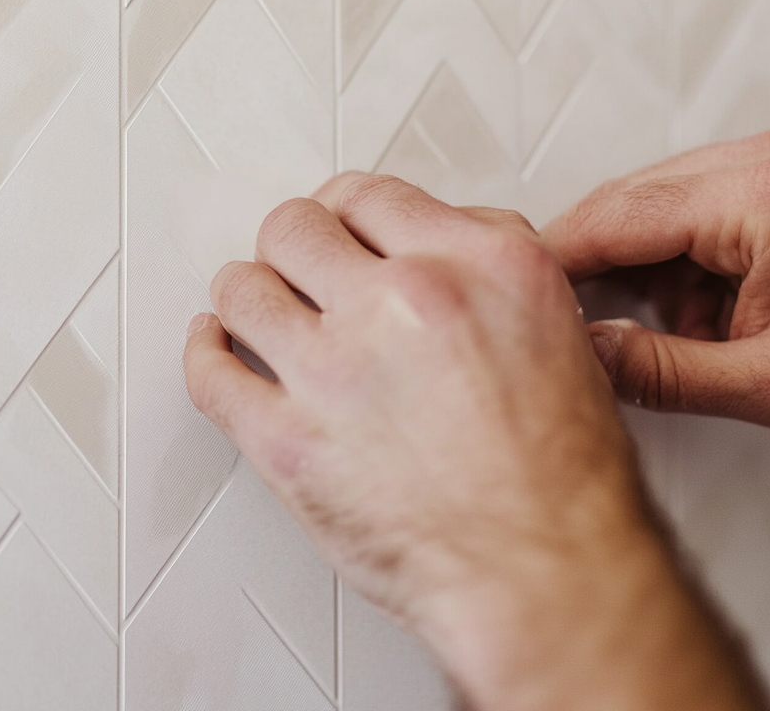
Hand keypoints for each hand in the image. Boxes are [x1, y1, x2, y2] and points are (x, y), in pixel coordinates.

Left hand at [184, 174, 769, 710]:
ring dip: (244, 297)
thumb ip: (489, 270)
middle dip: (291, 248)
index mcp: (480, 265)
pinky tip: (215, 349)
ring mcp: (337, 371)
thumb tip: (432, 244)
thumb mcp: (560, 331)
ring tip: (250, 309)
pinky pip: (210, 374)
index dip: (344, 213)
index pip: (370, 195)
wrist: (548, 574)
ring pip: (243, 290)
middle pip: (296, 228)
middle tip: (293, 270)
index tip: (335, 230)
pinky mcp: (287, 442)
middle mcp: (406, 303)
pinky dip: (205, 353)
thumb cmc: (565, 480)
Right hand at [542, 121, 769, 456]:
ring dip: (645, 264)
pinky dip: (683, 255)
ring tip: (679, 333)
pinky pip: (698, 201)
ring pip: (660, 200)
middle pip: (632, 198)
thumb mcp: (768, 387)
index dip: (557, 261)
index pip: (620, 215)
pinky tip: (703, 309)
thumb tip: (581, 354)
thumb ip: (659, 370)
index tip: (514, 296)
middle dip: (599, 266)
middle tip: (576, 328)